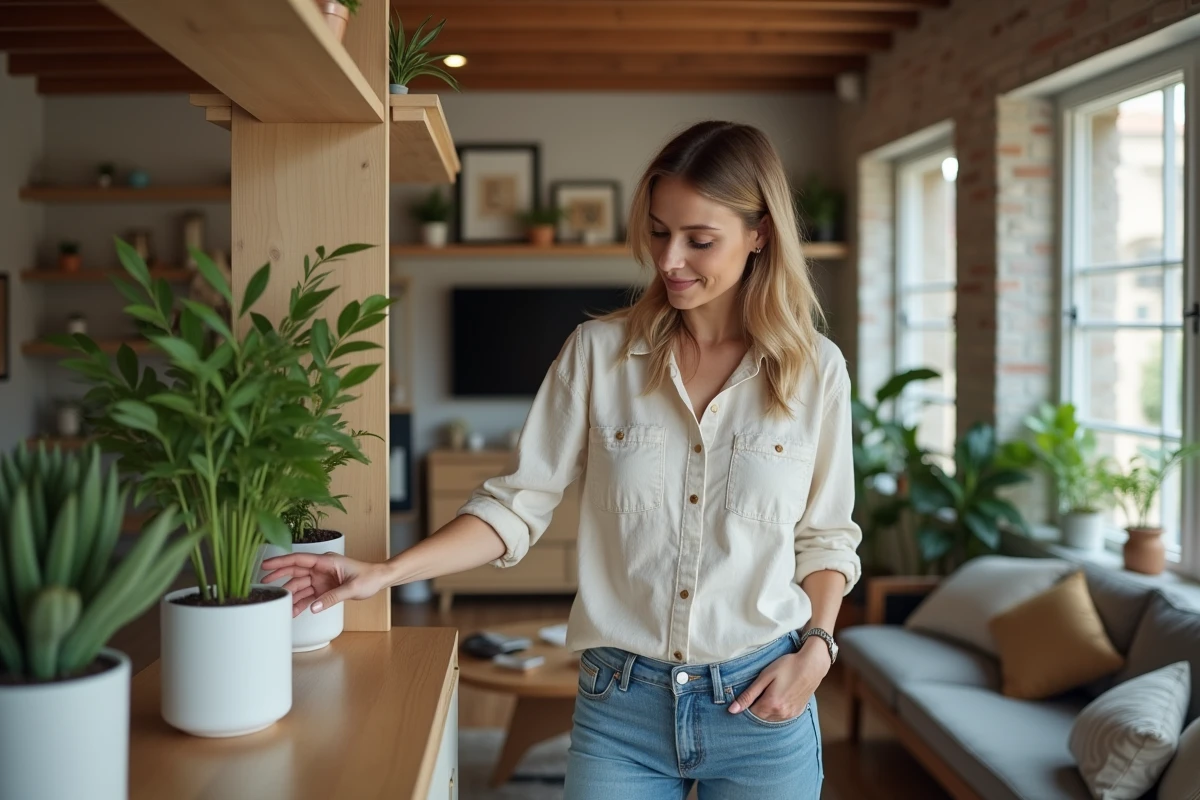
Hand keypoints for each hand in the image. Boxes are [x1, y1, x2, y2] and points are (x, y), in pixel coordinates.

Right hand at [260, 552, 389, 617]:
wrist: (379, 580)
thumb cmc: (369, 577)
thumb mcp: (352, 588)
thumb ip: (332, 598)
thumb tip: (313, 607)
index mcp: (326, 561)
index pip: (299, 559)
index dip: (280, 561)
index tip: (266, 565)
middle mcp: (321, 569)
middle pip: (295, 572)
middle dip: (279, 578)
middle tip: (263, 586)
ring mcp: (321, 578)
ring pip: (300, 586)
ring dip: (291, 597)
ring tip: (280, 607)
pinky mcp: (324, 588)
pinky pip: (308, 595)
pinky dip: (300, 603)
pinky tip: (292, 611)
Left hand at [728, 638, 830, 720]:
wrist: (812, 665)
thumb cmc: (788, 666)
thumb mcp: (765, 676)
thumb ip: (749, 695)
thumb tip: (732, 710)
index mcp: (771, 704)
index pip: (750, 714)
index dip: (744, 706)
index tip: (744, 696)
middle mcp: (780, 714)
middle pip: (760, 718)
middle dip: (754, 709)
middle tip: (757, 693)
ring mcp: (790, 715)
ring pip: (770, 719)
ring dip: (765, 711)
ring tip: (767, 694)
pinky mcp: (797, 712)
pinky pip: (781, 717)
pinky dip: (775, 711)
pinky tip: (777, 698)